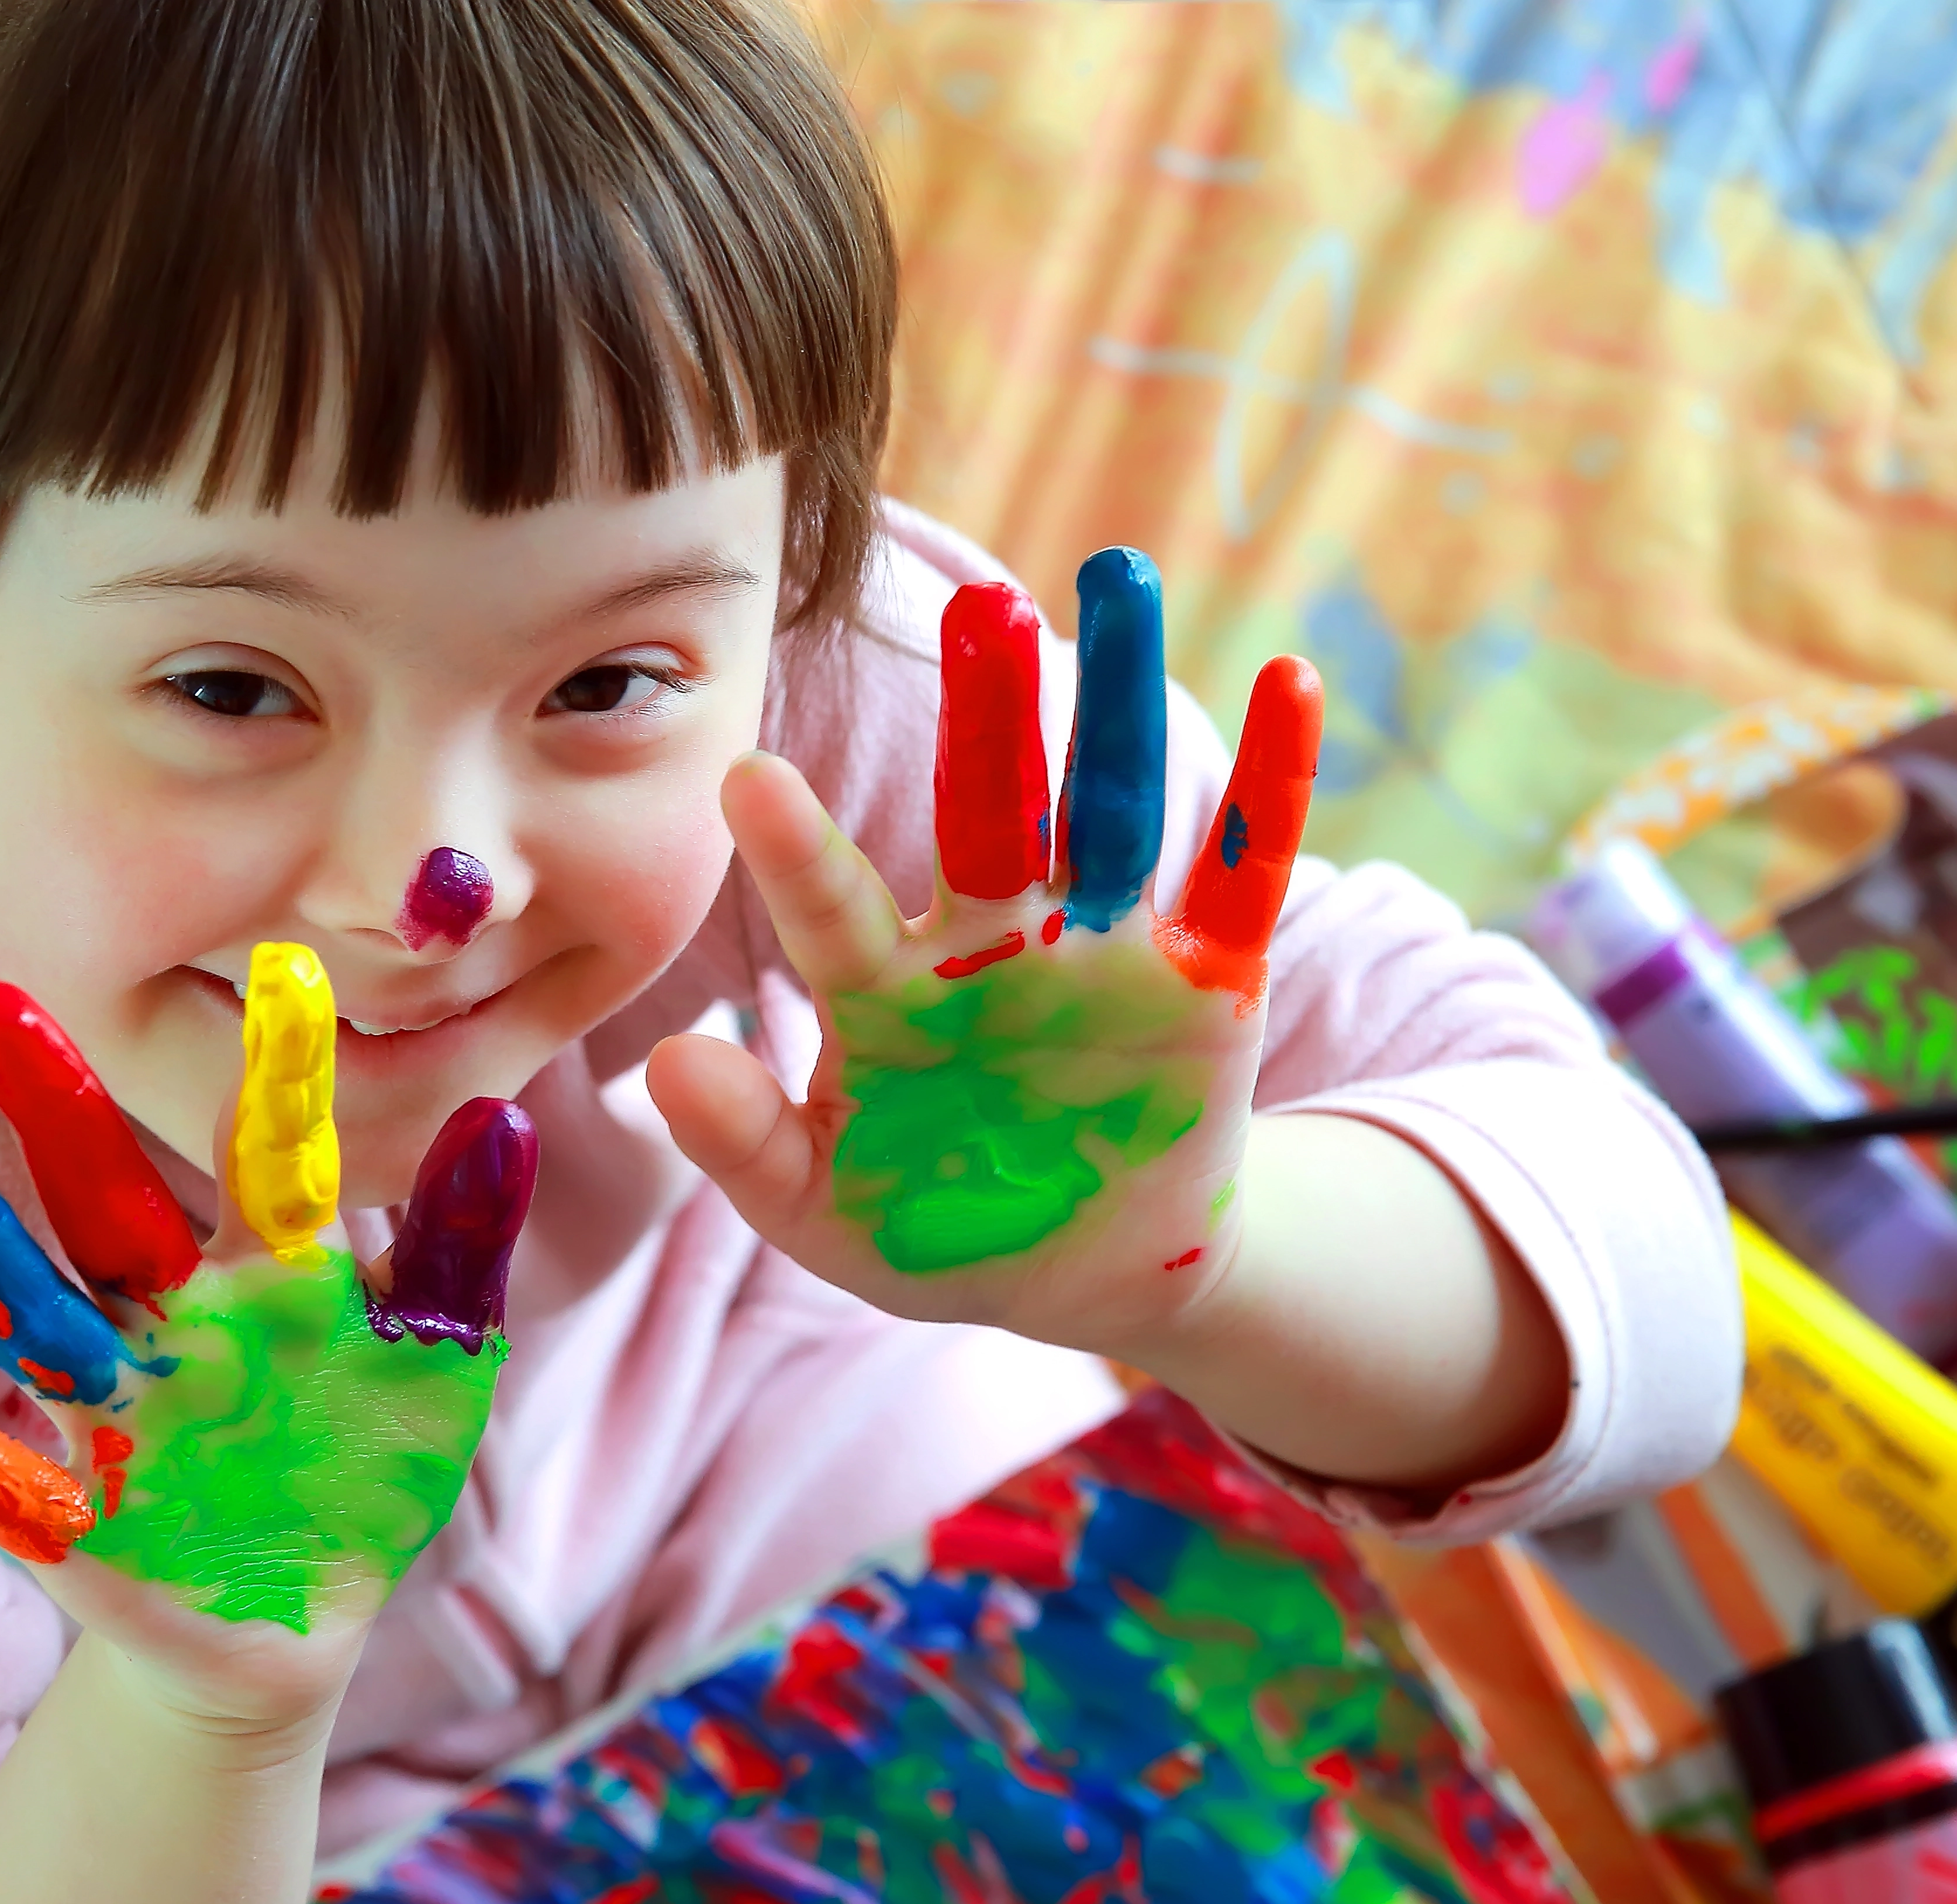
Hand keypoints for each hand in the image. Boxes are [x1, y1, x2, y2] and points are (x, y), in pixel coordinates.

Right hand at [0, 950, 537, 1729]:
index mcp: (264, 1274)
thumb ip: (457, 1252)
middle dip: (53, 1112)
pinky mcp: (81, 1530)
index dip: (276, 1070)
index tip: (280, 960)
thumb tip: (502, 1117)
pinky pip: (15, 1491)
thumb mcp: (434, 1363)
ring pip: (38, 1318)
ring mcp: (118, 1418)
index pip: (267, 1153)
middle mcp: (171, 1322)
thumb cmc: (364, 1469)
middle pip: (107, 1203)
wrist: (297, 1622)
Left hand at [647, 548, 1322, 1358]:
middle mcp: (992, 939)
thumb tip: (664, 1064)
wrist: (1080, 1272)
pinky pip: (1243, 868)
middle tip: (977, 608)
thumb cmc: (931, 1226)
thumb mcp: (825, 1211)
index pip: (833, 909)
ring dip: (1116, 699)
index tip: (745, 776)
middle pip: (985, 809)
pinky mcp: (1208, 976)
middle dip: (986, 712)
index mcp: (888, 989)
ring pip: (1110, 805)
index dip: (795, 852)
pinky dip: (1273, 781)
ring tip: (1117, 578)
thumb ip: (746, 1144)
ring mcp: (1102, 948)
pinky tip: (1292, 682)